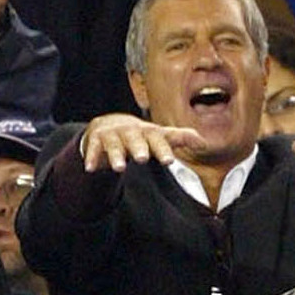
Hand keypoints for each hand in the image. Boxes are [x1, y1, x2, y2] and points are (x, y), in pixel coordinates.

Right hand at [81, 113, 207, 170]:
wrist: (109, 125)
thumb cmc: (141, 135)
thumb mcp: (159, 136)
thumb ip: (180, 138)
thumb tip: (204, 142)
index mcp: (147, 132)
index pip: (157, 139)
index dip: (162, 149)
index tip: (169, 161)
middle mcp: (130, 131)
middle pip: (134, 138)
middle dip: (138, 147)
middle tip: (143, 158)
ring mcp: (112, 134)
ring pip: (113, 144)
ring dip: (116, 155)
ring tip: (119, 167)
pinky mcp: (95, 139)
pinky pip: (93, 149)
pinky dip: (92, 158)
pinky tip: (91, 169)